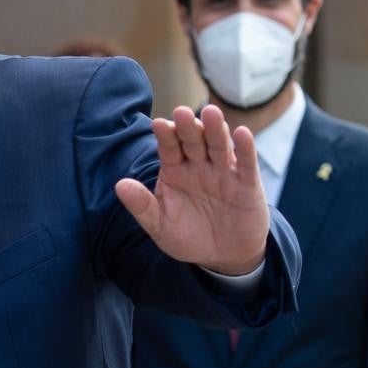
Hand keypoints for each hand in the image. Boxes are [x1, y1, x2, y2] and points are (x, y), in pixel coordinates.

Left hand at [115, 105, 267, 275]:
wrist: (223, 256)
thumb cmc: (188, 237)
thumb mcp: (160, 226)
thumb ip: (142, 206)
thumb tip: (120, 185)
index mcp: (174, 170)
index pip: (168, 148)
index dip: (165, 135)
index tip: (159, 124)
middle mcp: (198, 165)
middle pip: (192, 141)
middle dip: (187, 127)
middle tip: (182, 112)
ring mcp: (223, 172)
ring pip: (218, 145)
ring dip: (215, 129)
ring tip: (211, 113)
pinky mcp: (247, 183)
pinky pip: (246, 162)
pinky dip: (245, 148)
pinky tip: (241, 133)